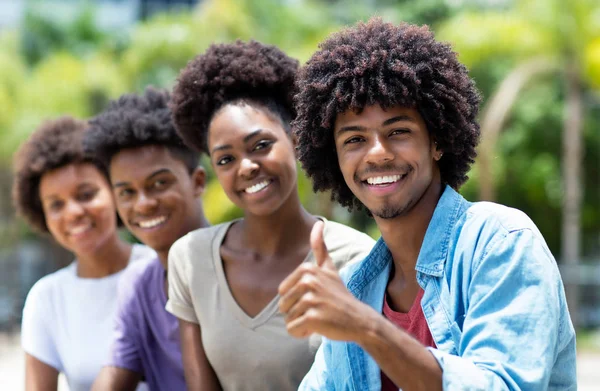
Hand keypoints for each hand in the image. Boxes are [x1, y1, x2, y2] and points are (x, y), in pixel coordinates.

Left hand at [278, 221, 375, 340]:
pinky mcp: (313, 317)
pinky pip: (292, 329)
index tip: (315, 298)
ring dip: (300, 323)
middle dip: (297, 313)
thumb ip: (320, 247)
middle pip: (283, 305)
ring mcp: (311, 299)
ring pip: (287, 318)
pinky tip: (318, 328)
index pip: (282, 292)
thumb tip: (317, 222)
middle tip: (318, 310)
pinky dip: (302, 333)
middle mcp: (308, 281)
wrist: (359, 319)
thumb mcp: (329, 268)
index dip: (296, 300)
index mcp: (307, 269)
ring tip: (320, 318)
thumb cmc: (339, 295)